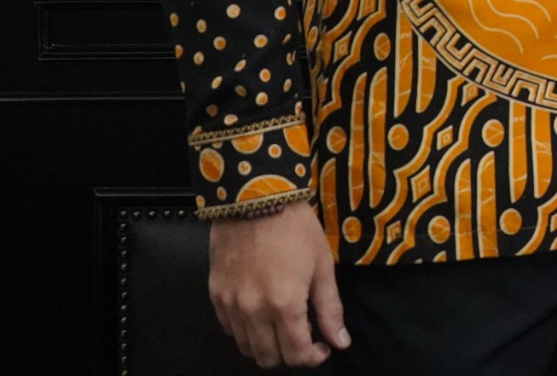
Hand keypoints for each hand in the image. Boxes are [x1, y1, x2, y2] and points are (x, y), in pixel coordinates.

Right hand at [208, 201, 346, 367]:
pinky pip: (229, 329)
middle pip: (269, 357)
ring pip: (246, 348)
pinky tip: (261, 314)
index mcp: (284, 304)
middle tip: (304, 336)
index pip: (297, 353)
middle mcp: (253, 311)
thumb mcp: (322, 266)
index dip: (313, 357)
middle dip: (291, 355)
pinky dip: (246, 331)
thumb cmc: (295, 228)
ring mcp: (231, 304)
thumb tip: (340, 341)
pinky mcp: (216, 295)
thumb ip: (330, 308)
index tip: (323, 346)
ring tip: (283, 325)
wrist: (255, 200)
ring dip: (267, 346)